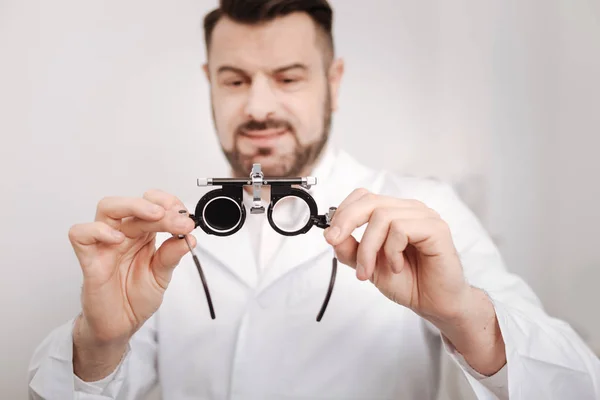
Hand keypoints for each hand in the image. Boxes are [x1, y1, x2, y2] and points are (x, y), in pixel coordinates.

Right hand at [69, 189, 194, 345]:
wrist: (119, 326)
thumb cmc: (135, 298)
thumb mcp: (162, 276)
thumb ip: (172, 255)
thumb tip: (189, 237)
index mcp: (142, 235)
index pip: (152, 205)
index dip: (168, 203)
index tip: (185, 215)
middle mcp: (123, 235)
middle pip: (132, 203)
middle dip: (156, 205)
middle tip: (175, 216)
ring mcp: (105, 245)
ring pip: (107, 208)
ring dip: (132, 206)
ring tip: (154, 216)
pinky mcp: (90, 260)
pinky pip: (81, 234)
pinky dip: (98, 230)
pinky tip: (117, 239)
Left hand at [324, 188, 505, 375]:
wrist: (435, 304)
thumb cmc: (408, 282)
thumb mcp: (369, 266)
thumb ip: (350, 250)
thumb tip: (331, 234)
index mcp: (394, 213)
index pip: (363, 196)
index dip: (343, 212)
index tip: (331, 235)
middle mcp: (409, 210)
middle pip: (370, 201)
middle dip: (347, 222)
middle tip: (335, 243)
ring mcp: (424, 216)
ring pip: (382, 216)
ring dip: (368, 247)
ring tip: (370, 270)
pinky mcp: (436, 229)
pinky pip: (401, 228)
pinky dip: (391, 251)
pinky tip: (398, 266)